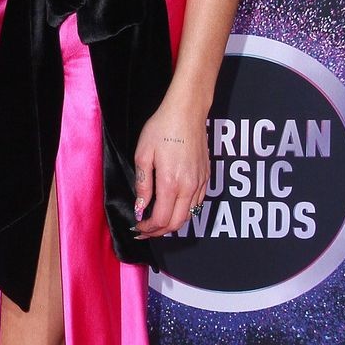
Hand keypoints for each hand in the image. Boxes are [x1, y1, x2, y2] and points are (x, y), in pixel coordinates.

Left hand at [131, 95, 208, 239]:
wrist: (187, 112)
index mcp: (171, 183)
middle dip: (159, 232)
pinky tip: (172, 207)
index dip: (148, 229)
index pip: (161, 219)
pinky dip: (184, 212)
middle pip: (176, 223)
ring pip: (188, 216)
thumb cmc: (162, 129)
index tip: (137, 228)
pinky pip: (197, 203)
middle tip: (145, 231)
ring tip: (156, 222)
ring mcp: (200, 183)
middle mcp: (189, 187)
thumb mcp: (143, 155)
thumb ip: (143, 186)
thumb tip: (141, 208)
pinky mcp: (207, 177)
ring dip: (172, 224)